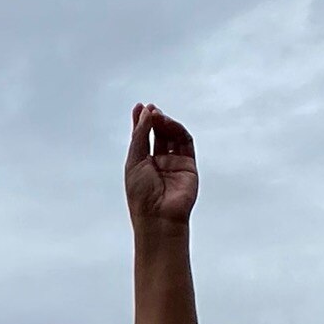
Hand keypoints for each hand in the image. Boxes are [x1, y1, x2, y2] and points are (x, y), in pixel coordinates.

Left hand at [123, 103, 196, 225]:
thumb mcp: (134, 161)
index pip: (143, 138)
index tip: (140, 107)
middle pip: (158, 134)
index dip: (141, 122)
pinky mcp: (189, 165)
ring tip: (158, 115)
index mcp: (142, 164)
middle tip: (150, 109)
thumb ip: (140, 136)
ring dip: (165, 123)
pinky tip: (168, 123)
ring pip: (172, 136)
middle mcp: (159, 163)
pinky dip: (178, 130)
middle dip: (154, 120)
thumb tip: (145, 113)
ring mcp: (174, 164)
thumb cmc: (141, 195)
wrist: (158, 216)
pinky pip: (185, 142)